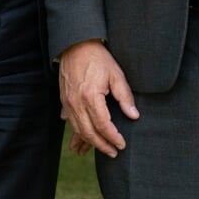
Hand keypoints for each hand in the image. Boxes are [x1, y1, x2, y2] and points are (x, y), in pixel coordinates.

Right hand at [58, 40, 137, 157]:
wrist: (75, 45)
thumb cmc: (98, 58)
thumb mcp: (116, 74)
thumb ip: (124, 96)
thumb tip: (134, 116)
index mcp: (91, 96)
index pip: (103, 125)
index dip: (113, 137)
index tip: (122, 144)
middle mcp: (76, 102)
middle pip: (88, 132)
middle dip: (101, 145)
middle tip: (114, 153)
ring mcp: (68, 102)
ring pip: (78, 129)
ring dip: (89, 142)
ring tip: (100, 149)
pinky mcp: (64, 101)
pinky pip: (70, 122)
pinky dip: (76, 133)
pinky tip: (80, 142)